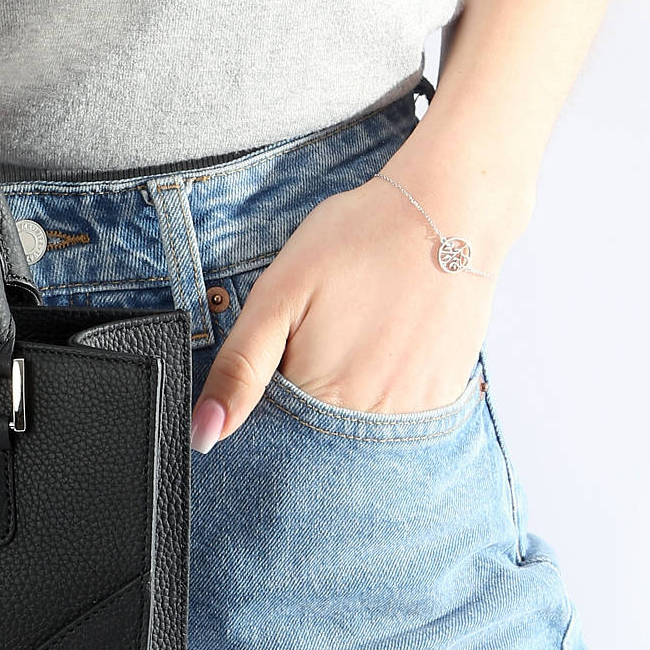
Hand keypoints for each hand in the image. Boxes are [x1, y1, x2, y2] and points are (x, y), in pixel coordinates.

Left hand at [188, 170, 515, 451]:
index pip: (270, 434)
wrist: (445, 213)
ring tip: (357, 332)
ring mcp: (411, 416)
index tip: (287, 349)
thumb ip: (239, 369)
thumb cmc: (354, 242)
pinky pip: (399, 420)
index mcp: (317, 397)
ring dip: (345, 395)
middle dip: (307, 395)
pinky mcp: (442, 401)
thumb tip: (204, 436)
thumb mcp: (277, 296)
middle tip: (327, 329)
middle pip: (314, 435)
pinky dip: (383, 390)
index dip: (265, 397)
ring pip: (355, 432)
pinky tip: (386, 344)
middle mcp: (367, 422)